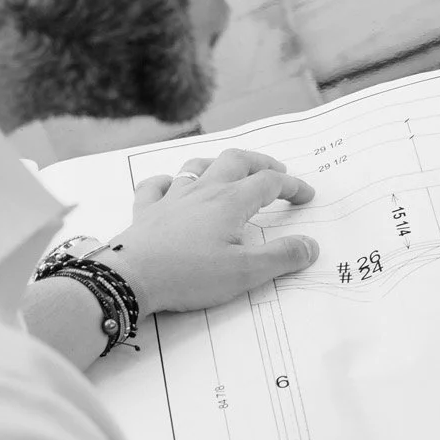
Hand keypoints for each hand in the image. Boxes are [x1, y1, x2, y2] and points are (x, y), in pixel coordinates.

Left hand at [95, 148, 318, 315]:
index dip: (292, 185)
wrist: (129, 278)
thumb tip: (310, 246)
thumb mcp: (245, 273)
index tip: (306, 196)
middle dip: (260, 162)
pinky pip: (155, 185)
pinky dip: (167, 181)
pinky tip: (172, 186)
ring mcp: (171, 198)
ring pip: (197, 165)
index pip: (269, 182)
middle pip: (236, 160)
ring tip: (230, 172)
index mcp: (230, 202)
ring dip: (218, 163)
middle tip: (276, 171)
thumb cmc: (188, 275)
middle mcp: (202, 191)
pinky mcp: (146, 212)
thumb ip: (282, 257)